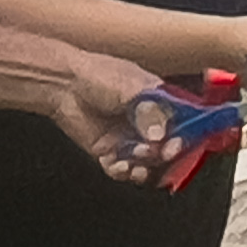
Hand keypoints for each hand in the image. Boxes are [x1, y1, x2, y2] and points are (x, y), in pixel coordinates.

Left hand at [56, 55, 175, 183]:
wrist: (64, 85)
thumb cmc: (100, 75)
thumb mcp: (131, 87)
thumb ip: (149, 112)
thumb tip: (159, 135)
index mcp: (162, 104)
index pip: (182, 126)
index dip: (182, 138)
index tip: (174, 146)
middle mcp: (149, 124)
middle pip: (167, 148)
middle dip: (162, 156)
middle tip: (154, 154)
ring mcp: (131, 140)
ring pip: (146, 163)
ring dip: (142, 166)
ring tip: (132, 160)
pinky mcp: (112, 153)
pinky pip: (123, 170)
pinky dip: (122, 171)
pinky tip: (116, 164)